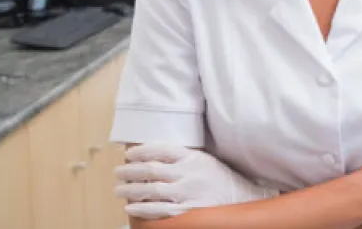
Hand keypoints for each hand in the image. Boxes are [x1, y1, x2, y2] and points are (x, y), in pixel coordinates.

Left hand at [114, 143, 278, 219]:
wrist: (243, 200)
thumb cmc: (222, 181)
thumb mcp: (206, 162)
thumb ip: (184, 159)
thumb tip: (154, 158)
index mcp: (194, 158)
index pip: (161, 149)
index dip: (141, 151)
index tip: (129, 154)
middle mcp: (190, 173)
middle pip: (151, 169)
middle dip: (130, 171)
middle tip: (119, 172)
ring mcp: (188, 193)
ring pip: (151, 190)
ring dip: (131, 189)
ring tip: (119, 189)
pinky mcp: (187, 211)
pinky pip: (159, 210)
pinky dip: (142, 209)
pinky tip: (131, 207)